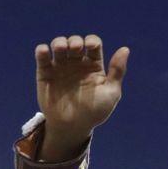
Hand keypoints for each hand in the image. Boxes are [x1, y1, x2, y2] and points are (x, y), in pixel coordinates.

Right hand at [35, 34, 130, 159]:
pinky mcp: (45, 73)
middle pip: (75, 41)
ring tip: (61, 48)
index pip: (93, 44)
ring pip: (59, 45)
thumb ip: (117, 71)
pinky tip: (44, 51)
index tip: (91, 46)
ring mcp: (60, 67)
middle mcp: (77, 63)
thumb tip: (125, 48)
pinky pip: (42, 57)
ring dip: (59, 42)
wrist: (73, 127)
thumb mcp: (111, 93)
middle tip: (75, 49)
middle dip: (75, 41)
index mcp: (93, 65)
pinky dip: (42, 51)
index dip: (92, 41)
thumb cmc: (95, 112)